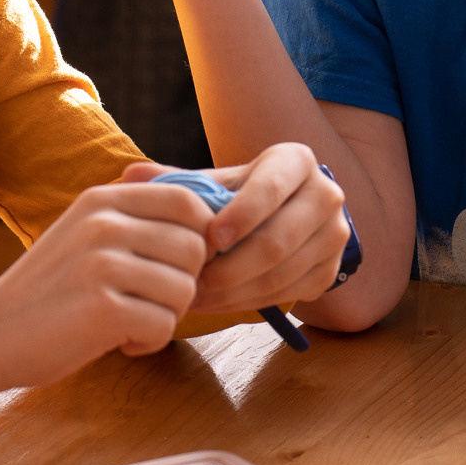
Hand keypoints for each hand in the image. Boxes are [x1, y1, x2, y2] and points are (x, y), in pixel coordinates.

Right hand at [0, 178, 214, 418]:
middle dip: (183, 283)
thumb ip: (134, 218)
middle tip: (147, 302)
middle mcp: (103, 225)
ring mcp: (101, 265)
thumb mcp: (84, 233)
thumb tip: (207, 211)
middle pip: (194, 248)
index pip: (188, 201)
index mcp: (101, 200)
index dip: (200, 236)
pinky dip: (148, 342)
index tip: (176, 266)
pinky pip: (164, 325)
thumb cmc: (49, 290)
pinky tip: (118, 341)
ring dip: (166, 316)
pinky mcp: (102, 309)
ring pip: (185, 289)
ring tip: (129, 321)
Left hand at [122, 143, 351, 312]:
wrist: (284, 216)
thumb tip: (130, 174)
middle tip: (190, 281)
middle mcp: (326, 195)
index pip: (271, 189)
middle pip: (277, 242)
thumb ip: (176, 181)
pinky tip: (218, 302)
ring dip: (233, 292)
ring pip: (281, 274)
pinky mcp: (330, 272)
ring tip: (195, 296)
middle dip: (228, 269)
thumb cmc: (239, 196)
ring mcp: (334, 236)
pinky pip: (287, 294)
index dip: (240, 216)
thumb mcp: (215, 183)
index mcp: (296, 161)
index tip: (209, 240)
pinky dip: (248, 303)